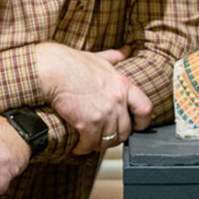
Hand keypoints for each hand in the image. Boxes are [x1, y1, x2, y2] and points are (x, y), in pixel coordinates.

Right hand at [35, 43, 152, 154]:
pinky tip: (78, 146)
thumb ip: (114, 57)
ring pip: (109, 141)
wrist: (52, 70)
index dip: (141, 121)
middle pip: (125, 131)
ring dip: (99, 144)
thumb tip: (126, 50)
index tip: (134, 125)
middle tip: (103, 136)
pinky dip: (84, 148)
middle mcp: (118, 100)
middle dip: (115, 136)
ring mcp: (105, 113)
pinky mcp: (89, 123)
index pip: (145, 109)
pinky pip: (91, 144)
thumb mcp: (98, 59)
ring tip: (90, 142)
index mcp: (123, 85)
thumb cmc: (71, 63)